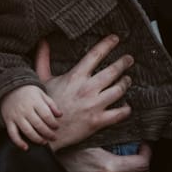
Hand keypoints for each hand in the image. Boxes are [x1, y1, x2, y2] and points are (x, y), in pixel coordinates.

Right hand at [0, 84, 61, 150]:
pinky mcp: (8, 121)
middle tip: (53, 137)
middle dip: (48, 133)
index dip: (53, 123)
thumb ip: (51, 104)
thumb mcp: (41, 94)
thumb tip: (60, 115)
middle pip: (38, 125)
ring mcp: (16, 116)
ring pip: (27, 131)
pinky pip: (13, 134)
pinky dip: (18, 142)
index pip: (47, 115)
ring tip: (44, 142)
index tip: (56, 127)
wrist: (9, 88)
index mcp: (35, 102)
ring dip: (37, 139)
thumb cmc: (28, 92)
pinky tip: (26, 148)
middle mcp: (25, 109)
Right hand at [36, 35, 132, 151]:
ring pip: (118, 90)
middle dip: (124, 63)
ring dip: (126, 83)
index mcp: (75, 77)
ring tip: (127, 79)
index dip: (107, 44)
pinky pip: (118, 113)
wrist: (45, 132)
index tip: (115, 38)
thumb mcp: (42, 80)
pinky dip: (126, 109)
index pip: (95, 55)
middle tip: (129, 59)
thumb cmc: (45, 105)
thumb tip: (42, 42)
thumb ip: (43, 60)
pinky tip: (127, 106)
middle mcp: (87, 89)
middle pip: (112, 71)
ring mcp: (94, 105)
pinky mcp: (97, 121)